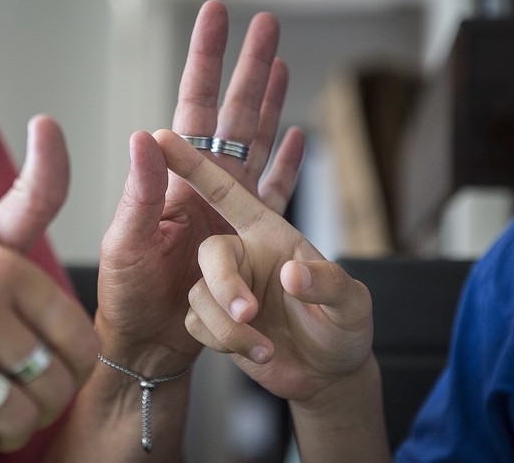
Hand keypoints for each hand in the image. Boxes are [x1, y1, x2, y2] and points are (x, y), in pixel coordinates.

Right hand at [0, 116, 98, 462]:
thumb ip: (33, 194)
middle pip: (53, 387)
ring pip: (16, 421)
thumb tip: (51, 125)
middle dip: (41, 406)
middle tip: (17, 398)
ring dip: (7, 431)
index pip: (81, 343)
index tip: (48, 369)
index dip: (72, 370)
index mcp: (4, 267)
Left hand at [96, 0, 302, 373]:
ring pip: (256, 145)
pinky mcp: (248, 238)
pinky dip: (285, 165)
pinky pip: (273, 192)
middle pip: (233, 116)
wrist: (150, 346)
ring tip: (280, 65)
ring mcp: (228, 210)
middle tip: (266, 26)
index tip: (218, 16)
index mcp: (173, 181)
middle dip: (249, 69)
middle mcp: (203, 187)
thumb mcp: (124, 245)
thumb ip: (139, 194)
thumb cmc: (126, 300)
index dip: (206, 61)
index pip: (192, 108)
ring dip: (269, 105)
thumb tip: (147, 137)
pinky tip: (293, 136)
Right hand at [153, 129, 373, 403]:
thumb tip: (288, 275)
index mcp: (269, 232)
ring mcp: (226, 288)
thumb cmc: (343, 328)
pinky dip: (225, 343)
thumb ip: (327, 284)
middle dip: (224, 285)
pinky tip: (257, 352)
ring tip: (266, 349)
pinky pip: (199, 323)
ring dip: (230, 328)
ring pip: (201, 295)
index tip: (162, 138)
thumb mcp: (351, 305)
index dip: (195, 165)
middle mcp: (242, 254)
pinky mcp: (213, 319)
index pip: (226, 191)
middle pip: (211, 252)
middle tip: (248, 315)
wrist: (326, 375)